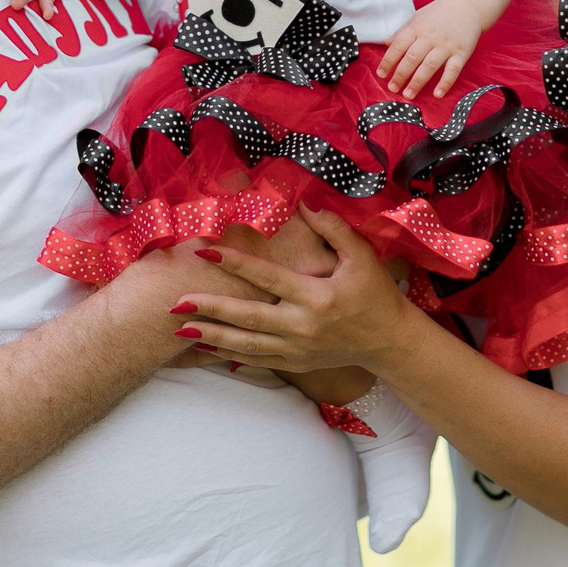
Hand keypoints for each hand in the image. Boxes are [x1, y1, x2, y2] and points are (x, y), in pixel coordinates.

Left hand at [170, 209, 419, 374]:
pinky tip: (204, 349)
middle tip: (177, 302)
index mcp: (317, 296)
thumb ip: (334, 229)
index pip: (269, 277)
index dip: (236, 263)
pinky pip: (256, 360)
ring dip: (212, 337)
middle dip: (211, 309)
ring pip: (247, 344)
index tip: (207, 251)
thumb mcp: (362, 257)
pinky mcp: (296, 363)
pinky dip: (228, 355)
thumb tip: (306, 203)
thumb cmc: (375, 295)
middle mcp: (303, 325)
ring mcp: (298, 349)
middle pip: (249, 317)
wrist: (390, 342)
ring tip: (180, 329)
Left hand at [380, 0, 480, 98]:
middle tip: (392, 88)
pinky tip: (437, 94)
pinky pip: (453, 70)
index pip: (398, 46)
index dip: (388, 61)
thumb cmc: (439, 13)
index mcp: (417, 28)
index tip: (381, 74)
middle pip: (412, 58)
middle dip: (400, 75)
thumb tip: (385, 44)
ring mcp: (446, 46)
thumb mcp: (417, 17)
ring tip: (408, 95)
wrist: (467, 6)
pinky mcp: (461, 53)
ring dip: (417, 82)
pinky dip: (445, 83)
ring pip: (429, 66)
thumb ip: (402, 32)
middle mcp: (430, 37)